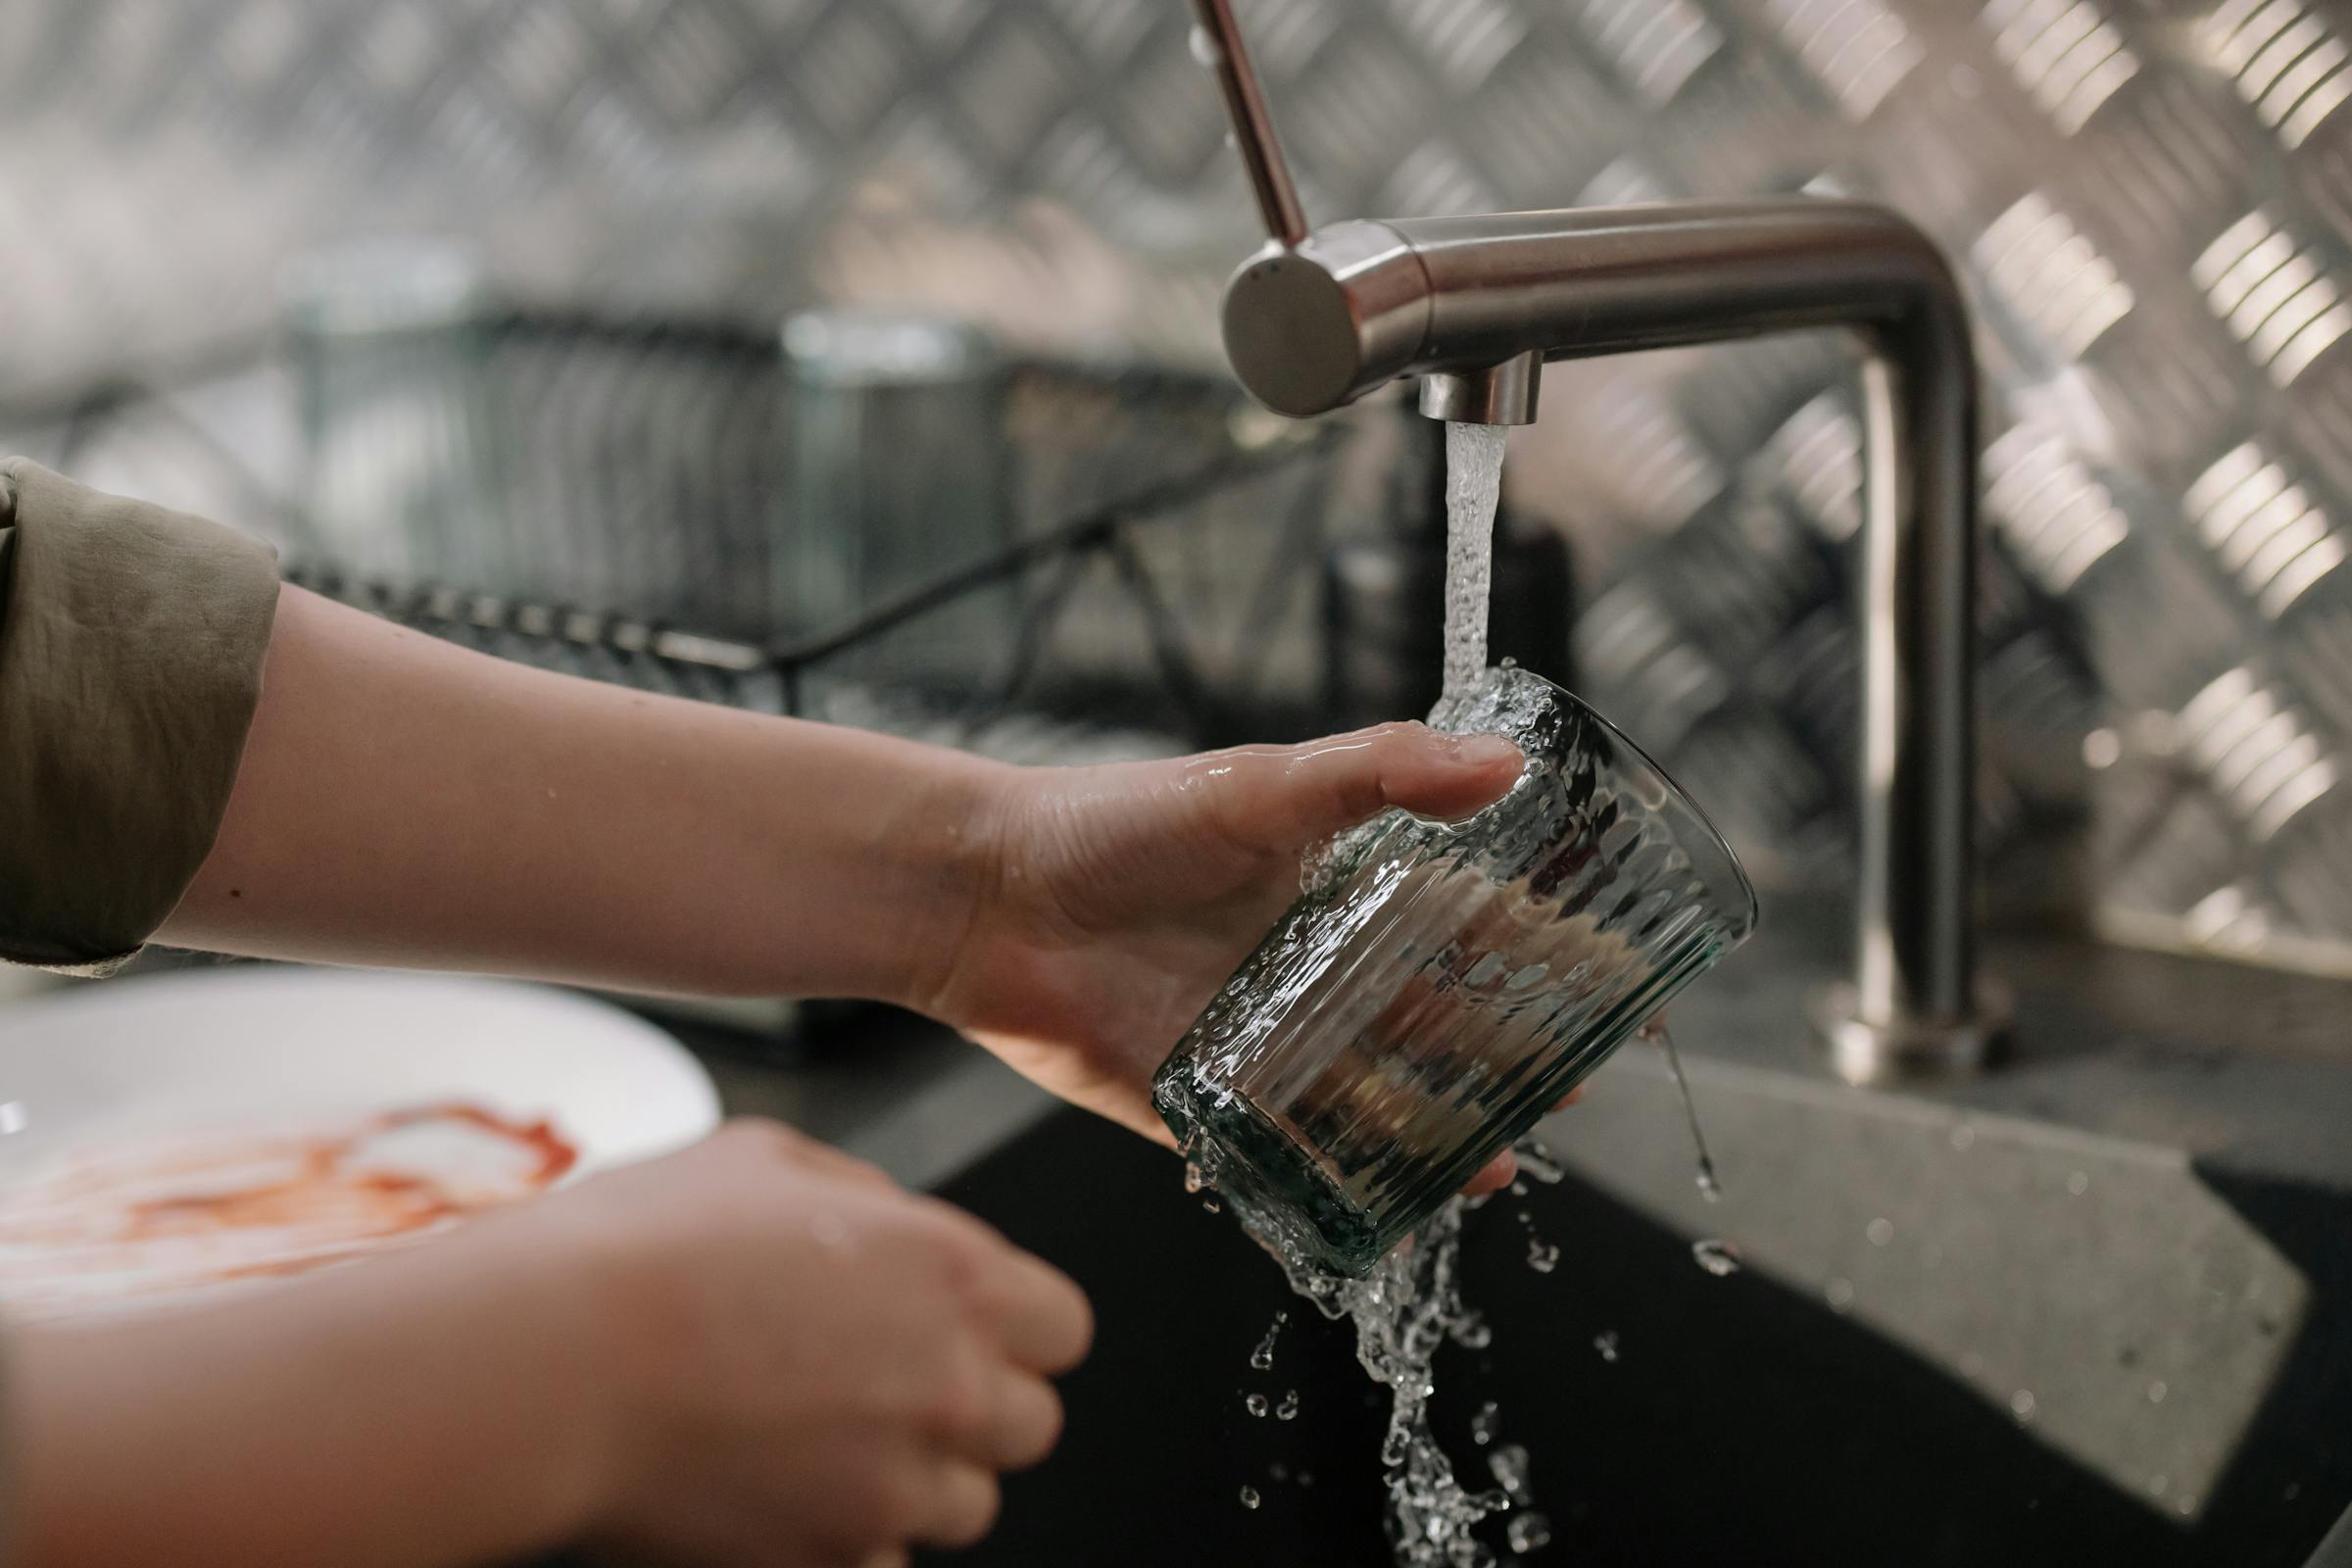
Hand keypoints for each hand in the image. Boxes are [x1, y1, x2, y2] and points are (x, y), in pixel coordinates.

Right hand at [550, 1121, 1091, 1565]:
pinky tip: (780, 1493)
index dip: (1016, 1326)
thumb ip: (865, 1198)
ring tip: (823, 1441)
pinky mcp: (826, 1562)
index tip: (967, 1327)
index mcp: (954, 1274)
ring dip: (913, 1480)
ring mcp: (892, 1488)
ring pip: (964, 1507)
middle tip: (892, 1385)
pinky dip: (844, 1542)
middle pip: (1030, 1426)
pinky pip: (881, 1566)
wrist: (548, 1360)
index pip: (1064, 1327)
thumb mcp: (768, 1161)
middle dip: (974, 1407)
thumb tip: (893, 1225)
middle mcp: (948, 1386)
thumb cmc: (641, 1247)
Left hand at [926, 722, 1547, 1193]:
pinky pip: (1290, 1160)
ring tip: (1504, 1160)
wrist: (986, 897)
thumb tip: (1503, 765)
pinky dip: (1345, 1187)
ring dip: (1441, 1130)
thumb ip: (1381, 772)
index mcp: (1335, 889)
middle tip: (1577, 1084)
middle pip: (1435, 1022)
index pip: (1463, 921)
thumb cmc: (1114, 822)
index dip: (1538, 948)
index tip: (1614, 972)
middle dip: (1508, 1056)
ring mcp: (1263, 1043)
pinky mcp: (1208, 1109)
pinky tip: (1395, 1209)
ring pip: (1376, 1099)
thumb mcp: (1259, 785)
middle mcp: (1309, 969)